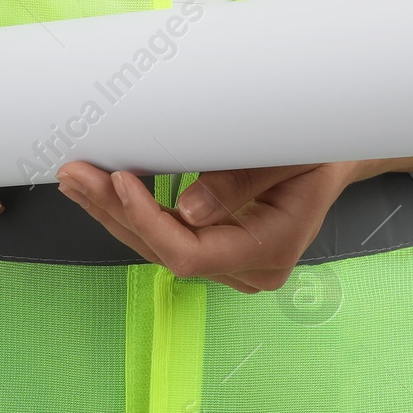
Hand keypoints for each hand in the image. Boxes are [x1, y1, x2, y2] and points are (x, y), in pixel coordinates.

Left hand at [57, 152, 412, 291]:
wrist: (336, 151)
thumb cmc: (317, 145)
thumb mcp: (287, 154)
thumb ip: (240, 181)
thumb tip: (187, 208)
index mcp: (270, 250)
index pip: (190, 253)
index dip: (148, 221)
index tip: (119, 179)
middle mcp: (248, 267)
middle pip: (165, 252)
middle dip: (115, 212)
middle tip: (75, 172)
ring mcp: (232, 262)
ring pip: (158, 247)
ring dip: (112, 212)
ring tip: (75, 177)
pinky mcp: (218, 246)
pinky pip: (167, 236)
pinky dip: (132, 212)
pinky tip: (101, 189)